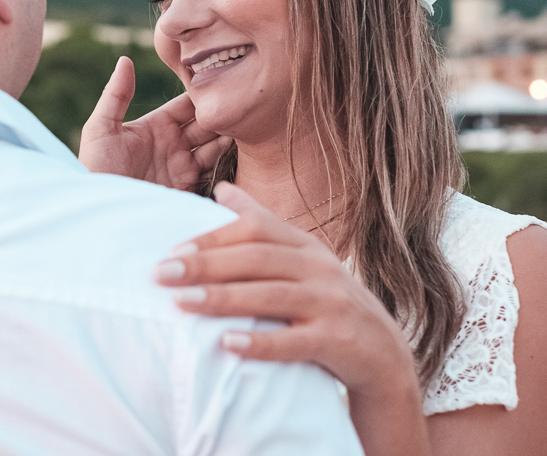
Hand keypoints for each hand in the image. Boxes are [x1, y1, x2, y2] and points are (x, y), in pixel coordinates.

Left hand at [78, 56, 230, 190]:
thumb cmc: (94, 169)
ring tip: (244, 126)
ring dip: (228, 137)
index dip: (204, 94)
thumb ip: (115, 95)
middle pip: (207, 124)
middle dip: (221, 115)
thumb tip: (125, 59)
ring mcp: (183, 168)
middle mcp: (173, 145)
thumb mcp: (99, 130)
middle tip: (239, 105)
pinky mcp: (189, 190)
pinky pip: (214, 173)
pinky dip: (226, 163)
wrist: (100, 215)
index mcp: (156, 126)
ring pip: (215, 146)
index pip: (188, 104)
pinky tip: (238, 152)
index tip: (222, 81)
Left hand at [155, 182, 430, 455]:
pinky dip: (260, 342)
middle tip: (162, 275)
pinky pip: (295, 341)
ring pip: (272, 296)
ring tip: (182, 304)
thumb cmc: (328, 306)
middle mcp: (320, 268)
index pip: (256, 228)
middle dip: (206, 265)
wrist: (384, 358)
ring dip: (223, 299)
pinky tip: (227, 344)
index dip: (213, 236)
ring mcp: (332, 304)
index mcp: (305, 245)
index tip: (171, 251)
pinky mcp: (339, 341)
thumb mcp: (300, 260)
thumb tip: (220, 188)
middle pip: (257, 258)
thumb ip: (263, 226)